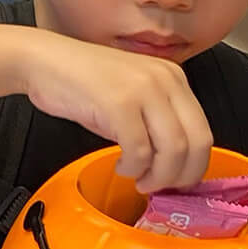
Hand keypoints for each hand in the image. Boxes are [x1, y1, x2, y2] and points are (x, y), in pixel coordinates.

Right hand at [18, 35, 211, 192]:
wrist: (44, 62)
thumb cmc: (83, 82)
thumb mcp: (132, 96)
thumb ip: (157, 122)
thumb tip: (172, 164)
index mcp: (173, 77)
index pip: (203, 131)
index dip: (194, 165)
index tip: (177, 180)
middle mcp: (165, 79)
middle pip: (196, 142)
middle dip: (181, 175)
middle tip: (159, 186)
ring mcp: (144, 89)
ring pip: (172, 150)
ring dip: (157, 176)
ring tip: (139, 179)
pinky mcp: (119, 102)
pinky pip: (139, 151)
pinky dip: (133, 168)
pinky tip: (121, 166)